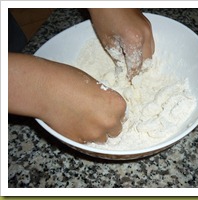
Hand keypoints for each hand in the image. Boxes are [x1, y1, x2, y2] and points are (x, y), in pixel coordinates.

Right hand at [8, 53, 125, 142]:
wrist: (47, 90)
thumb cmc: (70, 80)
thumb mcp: (95, 86)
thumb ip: (104, 99)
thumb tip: (104, 106)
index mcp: (117, 105)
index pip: (122, 112)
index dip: (112, 110)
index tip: (104, 106)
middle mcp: (110, 122)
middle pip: (116, 129)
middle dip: (107, 123)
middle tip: (95, 115)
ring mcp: (94, 134)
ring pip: (102, 138)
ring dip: (96, 131)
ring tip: (84, 120)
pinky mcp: (80, 141)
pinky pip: (87, 141)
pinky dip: (83, 135)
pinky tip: (74, 124)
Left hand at [89, 8, 154, 79]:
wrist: (107, 0)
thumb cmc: (104, 17)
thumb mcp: (108, 40)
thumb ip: (118, 57)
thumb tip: (123, 68)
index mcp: (135, 41)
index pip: (136, 65)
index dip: (132, 75)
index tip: (129, 81)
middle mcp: (146, 36)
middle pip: (147, 61)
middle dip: (140, 70)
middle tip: (132, 75)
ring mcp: (149, 29)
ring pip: (151, 52)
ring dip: (143, 61)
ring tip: (133, 65)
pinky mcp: (148, 25)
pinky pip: (150, 43)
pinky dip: (145, 51)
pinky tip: (136, 53)